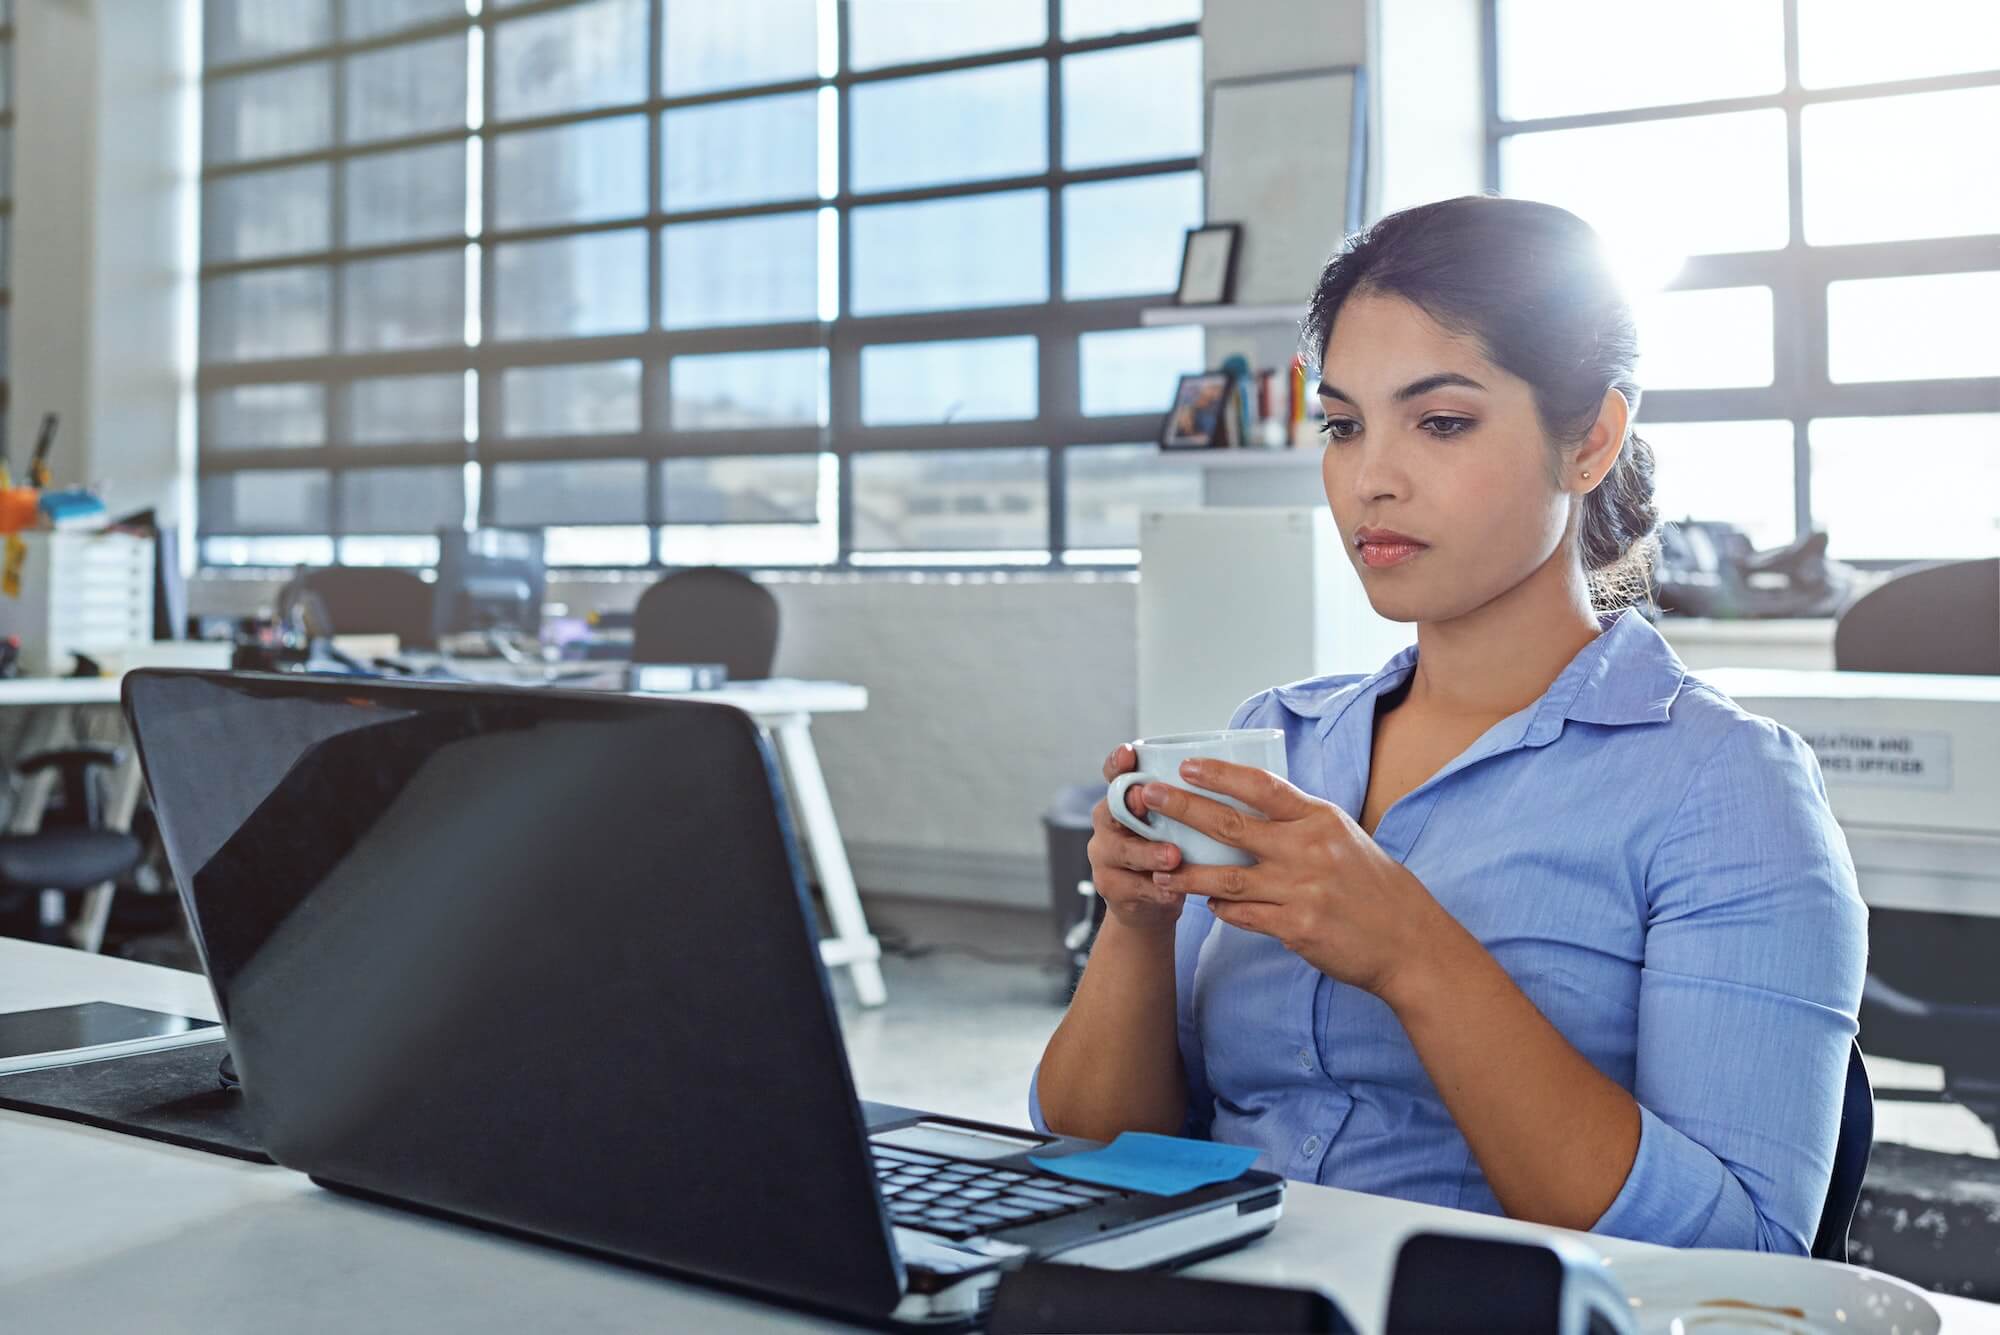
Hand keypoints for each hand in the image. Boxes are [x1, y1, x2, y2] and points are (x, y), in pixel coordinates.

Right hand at [1085, 743, 1185, 934]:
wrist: (1151, 907)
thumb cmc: (1171, 853)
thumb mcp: (1176, 824)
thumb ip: (1186, 803)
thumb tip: (1231, 777)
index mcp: (1124, 800)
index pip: (1114, 775)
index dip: (1118, 763)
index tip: (1128, 753)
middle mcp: (1108, 823)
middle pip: (1111, 809)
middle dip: (1130, 804)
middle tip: (1144, 798)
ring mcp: (1105, 856)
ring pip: (1122, 850)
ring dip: (1147, 852)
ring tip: (1173, 856)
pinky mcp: (1112, 887)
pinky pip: (1131, 887)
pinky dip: (1154, 890)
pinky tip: (1173, 892)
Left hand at [1139, 758, 1456, 999]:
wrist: (1408, 941)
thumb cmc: (1374, 886)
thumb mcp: (1344, 837)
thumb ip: (1299, 822)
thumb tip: (1251, 805)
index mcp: (1320, 819)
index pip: (1262, 786)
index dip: (1220, 774)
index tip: (1185, 767)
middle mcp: (1308, 850)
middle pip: (1231, 826)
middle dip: (1182, 810)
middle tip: (1147, 801)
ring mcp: (1301, 890)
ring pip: (1226, 878)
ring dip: (1186, 874)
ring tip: (1158, 870)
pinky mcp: (1296, 928)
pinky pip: (1244, 915)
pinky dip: (1222, 909)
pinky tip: (1207, 904)